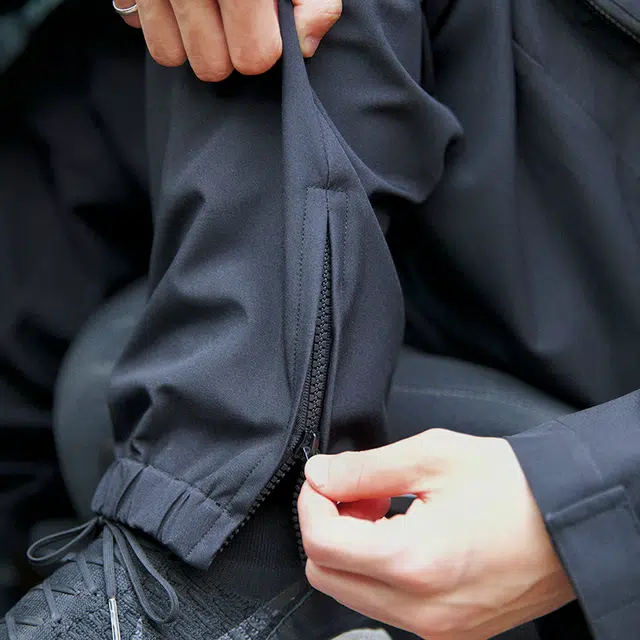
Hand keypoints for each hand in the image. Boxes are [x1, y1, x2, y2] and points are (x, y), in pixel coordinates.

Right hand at [113, 0, 340, 80]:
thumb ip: (314, 0)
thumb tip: (303, 44)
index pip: (253, 57)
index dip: (265, 48)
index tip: (267, 29)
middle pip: (210, 66)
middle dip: (227, 53)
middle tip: (236, 22)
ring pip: (171, 54)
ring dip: (190, 41)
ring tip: (205, 10)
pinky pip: (139, 24)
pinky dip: (158, 17)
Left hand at [298, 429, 575, 638]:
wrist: (571, 522)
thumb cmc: (513, 486)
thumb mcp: (433, 457)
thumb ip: (364, 468)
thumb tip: (319, 474)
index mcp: (413, 561)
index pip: (320, 543)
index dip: (312, 503)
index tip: (326, 478)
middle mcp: (419, 609)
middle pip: (327, 574)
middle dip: (329, 525)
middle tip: (361, 492)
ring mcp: (434, 627)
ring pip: (351, 593)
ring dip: (352, 547)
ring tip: (387, 509)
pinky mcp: (447, 630)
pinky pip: (385, 604)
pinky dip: (378, 568)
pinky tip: (405, 533)